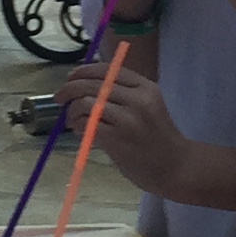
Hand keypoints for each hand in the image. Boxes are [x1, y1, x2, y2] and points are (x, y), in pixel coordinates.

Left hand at [60, 64, 187, 198]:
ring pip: (86, 103)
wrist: (175, 167)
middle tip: (59, 98)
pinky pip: (86, 124)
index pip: (107, 70)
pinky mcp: (118, 139)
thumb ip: (123, 93)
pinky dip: (78, 126)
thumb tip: (84, 85)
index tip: (70, 78)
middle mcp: (137, 99)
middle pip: (92, 84)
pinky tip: (81, 131)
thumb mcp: (148, 106)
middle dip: (69, 89)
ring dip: (72, 110)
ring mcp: (128, 119)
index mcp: (145, 87)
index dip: (83, 71)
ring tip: (71, 120)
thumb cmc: (158, 137)